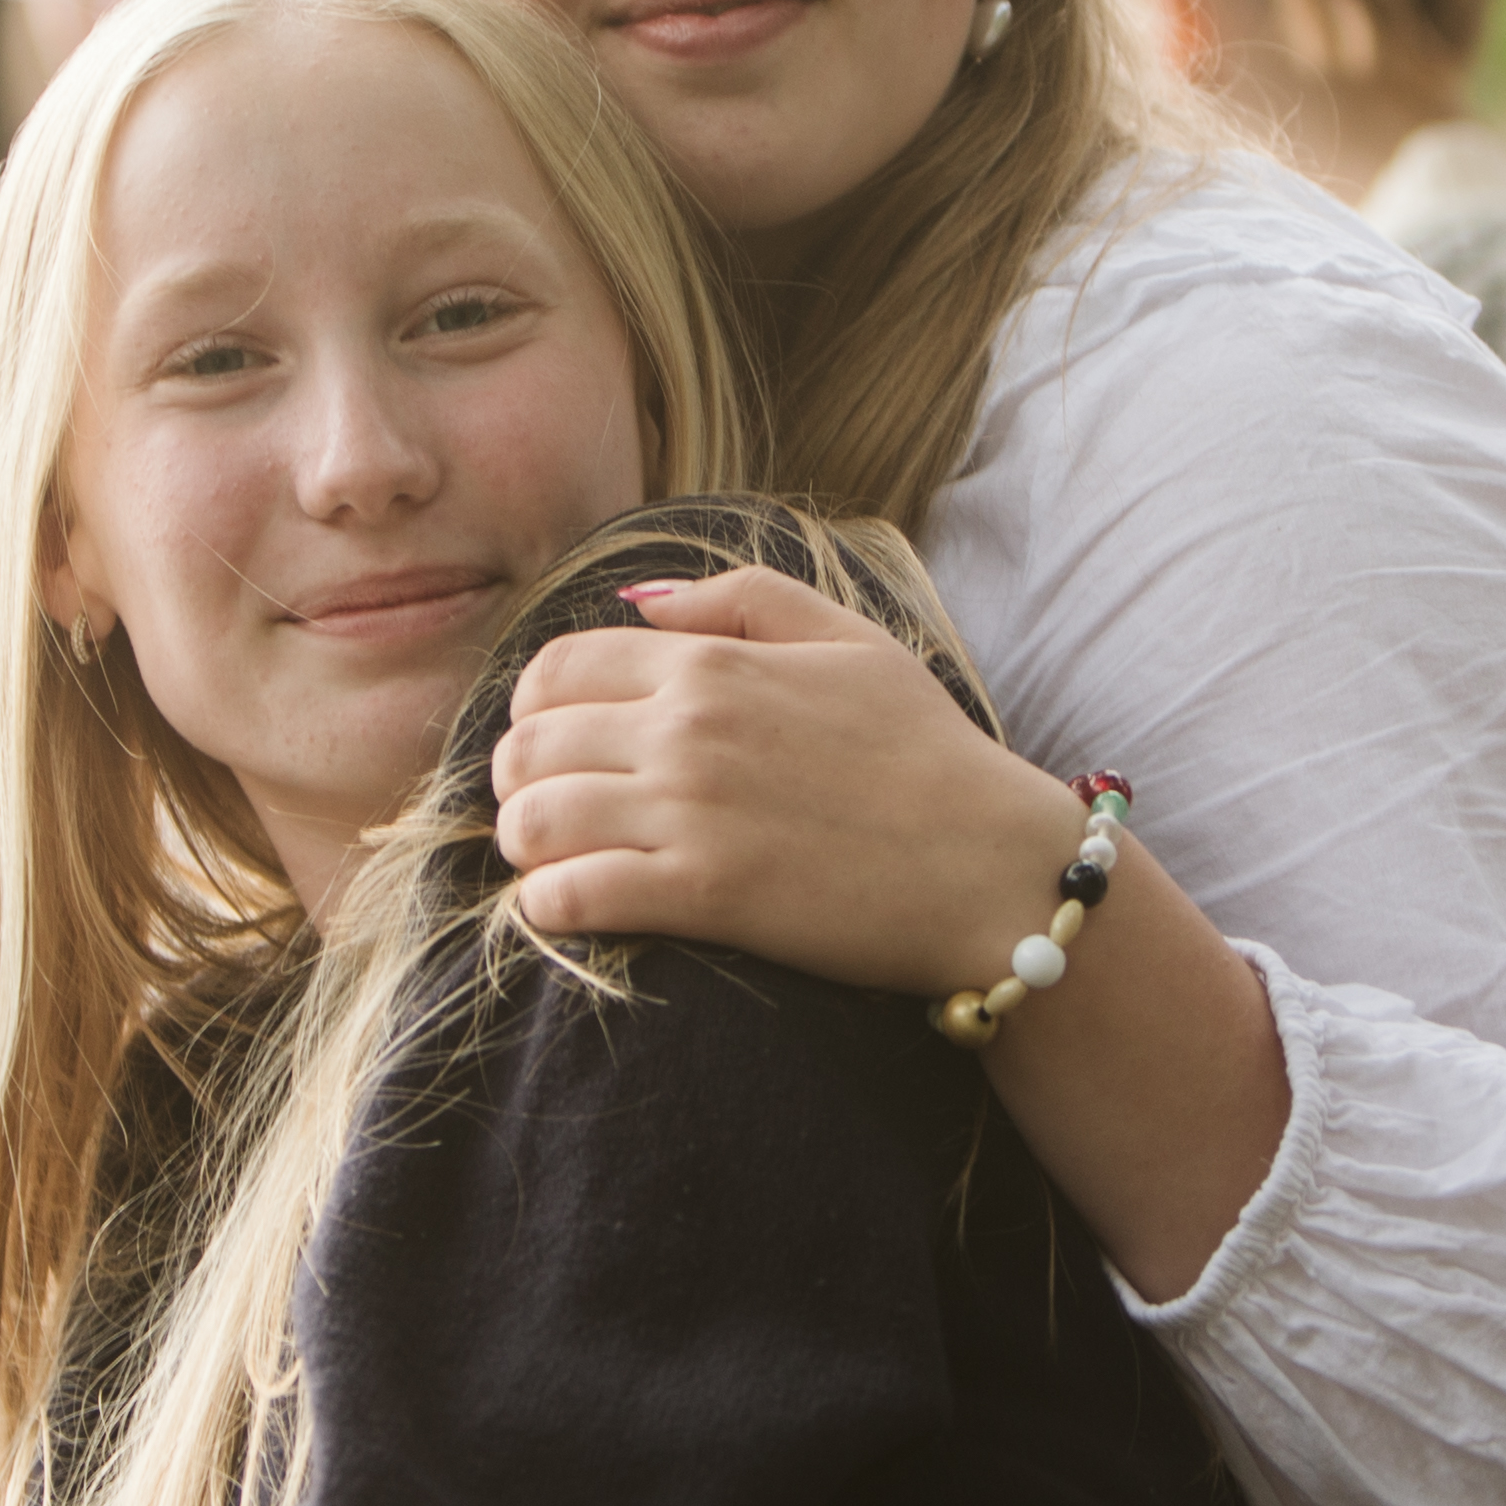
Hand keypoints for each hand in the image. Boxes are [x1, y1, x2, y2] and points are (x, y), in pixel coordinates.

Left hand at [490, 562, 1083, 995]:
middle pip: (530, 746)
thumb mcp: (846, 638)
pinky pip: (572, 896)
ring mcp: (690, 814)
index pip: (555, 670)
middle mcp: (685, 731)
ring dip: (523, 842)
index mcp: (709, 665)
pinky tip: (566, 906)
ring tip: (549, 858)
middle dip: (517, 777)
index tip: (551, 739)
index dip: (532, 708)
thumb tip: (636, 599)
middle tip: (542, 805)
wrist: (989, 864)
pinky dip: (547, 903)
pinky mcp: (703, 896)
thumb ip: (737, 601)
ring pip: (533, 821)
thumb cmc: (925, 750)